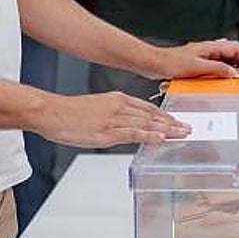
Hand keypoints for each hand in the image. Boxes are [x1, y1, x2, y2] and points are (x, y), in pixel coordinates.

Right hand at [33, 91, 188, 146]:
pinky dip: (149, 136)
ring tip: (182, 134)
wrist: (51, 112)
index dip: (164, 115)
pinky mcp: (107, 131)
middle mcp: (119, 106)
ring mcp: (114, 119)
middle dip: (171, 122)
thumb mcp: (97, 107)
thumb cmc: (70, 112)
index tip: (176, 121)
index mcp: (117, 99)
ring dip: (167, 129)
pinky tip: (161, 138)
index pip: (147, 107)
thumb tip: (127, 125)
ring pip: (146, 123)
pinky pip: (133, 133)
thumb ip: (115, 114)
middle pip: (151, 115)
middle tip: (187, 128)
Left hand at [157, 39, 238, 78]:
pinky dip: (226, 69)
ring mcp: (204, 56)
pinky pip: (218, 64)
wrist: (155, 64)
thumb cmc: (171, 62)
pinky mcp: (199, 63)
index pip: (236, 49)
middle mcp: (208, 49)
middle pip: (233, 52)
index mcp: (210, 47)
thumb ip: (216, 68)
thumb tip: (232, 72)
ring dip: (236, 65)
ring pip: (226, 58)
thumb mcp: (197, 67)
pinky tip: (225, 76)